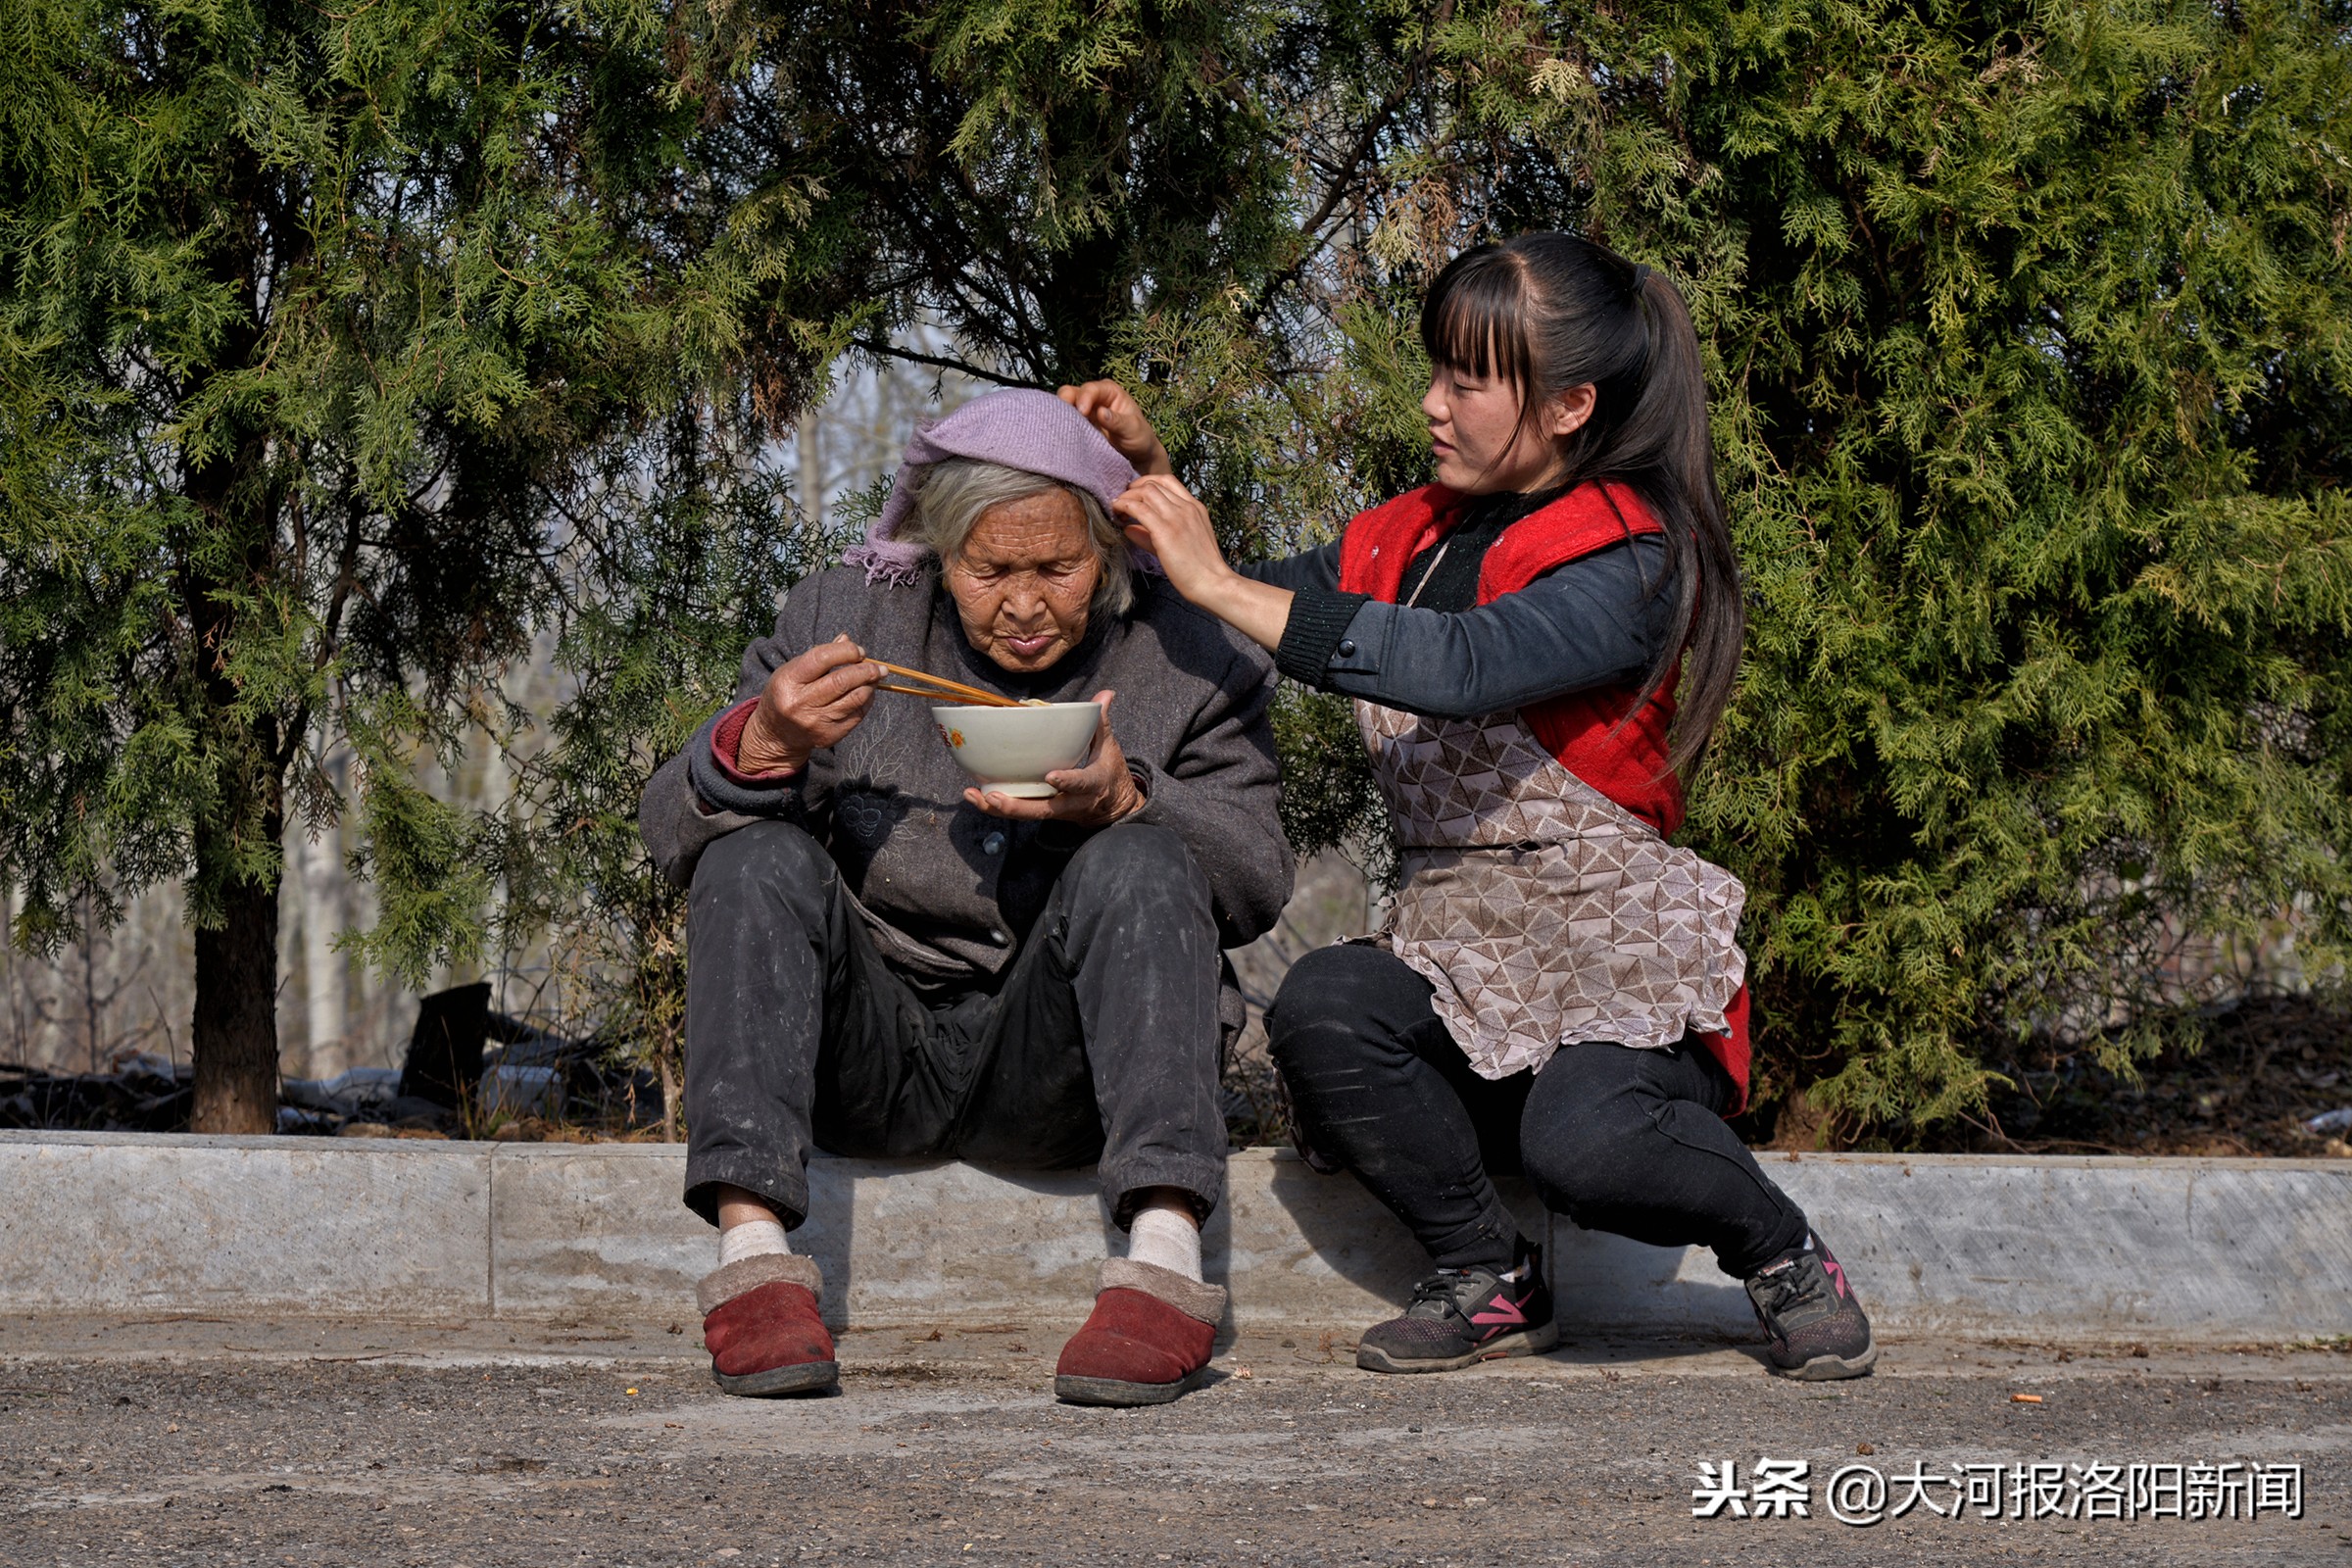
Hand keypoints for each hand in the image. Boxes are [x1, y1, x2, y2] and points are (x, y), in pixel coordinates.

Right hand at [738, 635, 883, 773]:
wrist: (776, 734)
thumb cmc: (789, 693)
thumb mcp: (794, 670)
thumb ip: (820, 655)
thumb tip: (847, 639)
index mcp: (788, 681)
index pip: (821, 658)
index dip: (845, 651)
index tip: (859, 651)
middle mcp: (800, 703)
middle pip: (841, 681)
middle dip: (866, 671)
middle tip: (879, 667)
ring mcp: (814, 722)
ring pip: (854, 699)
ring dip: (870, 686)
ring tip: (875, 678)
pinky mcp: (828, 736)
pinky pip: (857, 716)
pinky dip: (866, 702)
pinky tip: (867, 694)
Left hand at [964, 691, 1145, 825]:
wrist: (1112, 809)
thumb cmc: (1109, 774)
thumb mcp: (1110, 749)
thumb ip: (1102, 723)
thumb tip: (1106, 695)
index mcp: (1092, 786)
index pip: (1080, 784)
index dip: (1067, 782)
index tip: (1052, 776)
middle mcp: (1071, 803)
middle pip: (1043, 810)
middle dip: (1018, 806)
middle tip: (994, 797)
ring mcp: (1054, 810)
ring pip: (1026, 814)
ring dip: (998, 809)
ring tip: (975, 796)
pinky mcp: (1042, 811)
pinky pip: (1019, 812)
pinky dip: (995, 808)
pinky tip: (975, 797)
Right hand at [1058, 381, 1173, 475]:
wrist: (1138, 455)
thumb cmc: (1139, 437)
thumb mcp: (1133, 429)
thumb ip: (1117, 421)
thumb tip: (1100, 413)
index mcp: (1109, 391)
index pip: (1090, 389)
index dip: (1084, 398)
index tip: (1082, 412)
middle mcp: (1094, 397)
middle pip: (1070, 393)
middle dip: (1065, 404)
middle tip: (1065, 420)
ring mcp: (1084, 411)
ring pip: (1063, 407)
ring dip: (1061, 416)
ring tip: (1063, 429)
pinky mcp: (1079, 425)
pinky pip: (1065, 422)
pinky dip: (1062, 426)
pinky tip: (1063, 436)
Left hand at [1111, 474, 1295, 652]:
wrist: (1213, 583)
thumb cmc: (1200, 569)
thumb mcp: (1181, 543)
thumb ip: (1153, 535)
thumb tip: (1129, 529)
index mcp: (1195, 507)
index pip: (1167, 481)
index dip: (1146, 483)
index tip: (1134, 493)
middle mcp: (1186, 507)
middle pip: (1153, 484)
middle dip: (1132, 489)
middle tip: (1121, 503)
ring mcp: (1177, 517)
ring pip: (1144, 492)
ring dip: (1126, 497)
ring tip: (1117, 509)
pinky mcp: (1165, 530)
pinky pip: (1138, 509)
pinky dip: (1124, 507)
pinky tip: (1117, 515)